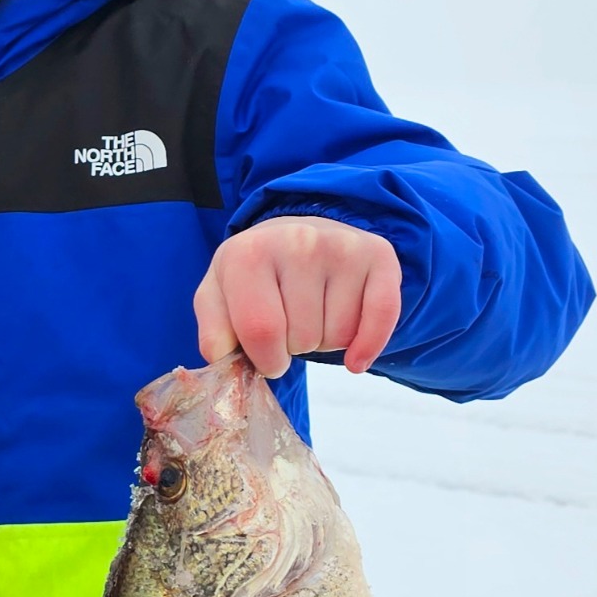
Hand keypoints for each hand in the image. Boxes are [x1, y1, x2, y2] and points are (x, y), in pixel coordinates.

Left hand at [194, 217, 400, 378]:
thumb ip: (213, 332)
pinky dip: (368, 347)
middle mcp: (297, 241)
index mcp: (248, 253)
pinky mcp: (378, 255)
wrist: (294, 236)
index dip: (266, 360)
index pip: (262, 331)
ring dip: (325, 340)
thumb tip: (223, 359)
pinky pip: (383, 319)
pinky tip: (356, 357)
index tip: (267, 358)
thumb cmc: (253, 276)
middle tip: (289, 321)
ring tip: (313, 312)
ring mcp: (341, 245)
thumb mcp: (218, 296)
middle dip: (294, 346)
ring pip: (338, 335)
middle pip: (302, 337)